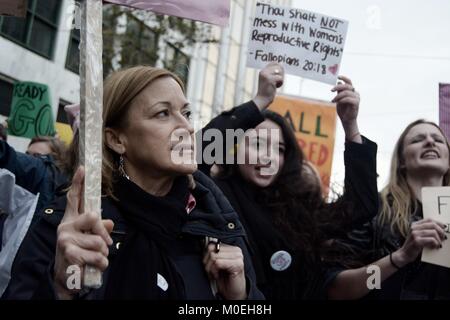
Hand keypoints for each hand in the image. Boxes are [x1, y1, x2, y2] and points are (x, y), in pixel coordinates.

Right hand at [54, 166, 113, 298]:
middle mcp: (66, 226)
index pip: (74, 198)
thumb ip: (100, 228)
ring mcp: (65, 239)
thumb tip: (109, 223)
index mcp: (71, 219)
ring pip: (98, 240)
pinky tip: (93, 266)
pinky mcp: (69, 253)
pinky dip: (101, 263)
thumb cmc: (80, 253)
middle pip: (93, 216)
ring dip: (103, 253)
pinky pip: (97, 255)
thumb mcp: (90, 239)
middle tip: (105, 244)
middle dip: (103, 233)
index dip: (78, 183)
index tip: (83, 168)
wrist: (66, 277)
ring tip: (95, 258)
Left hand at [203, 242, 246, 299]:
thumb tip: (205, 247)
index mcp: (231, 248)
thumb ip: (213, 254)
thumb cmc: (225, 280)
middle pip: (212, 249)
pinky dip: (214, 271)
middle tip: (211, 271)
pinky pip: (218, 263)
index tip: (208, 265)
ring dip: (210, 268)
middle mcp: (236, 251)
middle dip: (207, 262)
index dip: (206, 256)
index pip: (212, 244)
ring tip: (215, 273)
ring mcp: (238, 257)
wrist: (233, 293)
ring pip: (214, 256)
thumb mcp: (217, 264)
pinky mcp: (238, 264)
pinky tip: (217, 275)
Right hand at [253, 62, 283, 110]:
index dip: (279, 67)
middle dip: (281, 73)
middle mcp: (263, 71)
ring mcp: (266, 75)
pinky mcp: (270, 80)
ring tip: (276, 84)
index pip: (274, 63)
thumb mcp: (268, 79)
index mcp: (262, 71)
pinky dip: (280, 83)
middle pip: (278, 66)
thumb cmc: (267, 90)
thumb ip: (273, 72)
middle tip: (278, 81)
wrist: (262, 100)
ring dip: (281, 78)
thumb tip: (282, 64)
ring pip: (280, 72)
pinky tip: (276, 87)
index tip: (279, 74)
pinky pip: (280, 78)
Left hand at [331, 76, 360, 141]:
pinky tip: (338, 103)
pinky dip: (341, 100)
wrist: (346, 120)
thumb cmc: (343, 110)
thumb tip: (339, 83)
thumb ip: (339, 92)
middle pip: (347, 86)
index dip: (344, 78)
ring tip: (333, 101)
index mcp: (352, 91)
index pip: (349, 82)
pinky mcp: (356, 103)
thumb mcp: (339, 99)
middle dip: (338, 87)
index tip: (337, 77)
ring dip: (338, 96)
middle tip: (331, 90)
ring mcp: (357, 98)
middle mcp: (355, 93)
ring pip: (346, 92)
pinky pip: (348, 99)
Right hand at [394, 218, 446, 266]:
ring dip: (439, 240)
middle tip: (443, 238)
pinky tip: (434, 247)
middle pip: (433, 225)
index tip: (444, 228)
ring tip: (438, 244)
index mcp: (414, 225)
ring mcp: (414, 234)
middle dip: (441, 231)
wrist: (405, 254)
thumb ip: (426, 230)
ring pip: (433, 232)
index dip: (439, 223)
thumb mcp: (418, 235)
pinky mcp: (417, 241)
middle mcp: (414, 228)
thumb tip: (441, 229)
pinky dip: (436, 244)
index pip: (429, 219)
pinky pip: (432, 240)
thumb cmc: (414, 246)